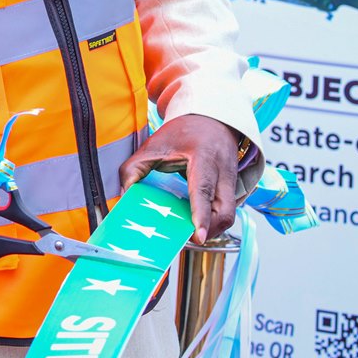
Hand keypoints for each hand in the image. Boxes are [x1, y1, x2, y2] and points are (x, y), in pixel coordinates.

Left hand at [119, 113, 241, 242]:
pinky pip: (227, 212)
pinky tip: (196, 222)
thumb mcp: (154, 144)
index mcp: (203, 157)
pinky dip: (213, 222)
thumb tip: (124, 194)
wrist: (212, 119)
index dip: (201, 214)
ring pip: (228, 215)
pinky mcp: (232, 188)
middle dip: (208, 230)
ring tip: (189, 233)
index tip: (198, 235)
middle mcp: (222, 170)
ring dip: (211, 228)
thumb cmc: (183, 132)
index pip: (203, 188)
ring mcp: (231, 180)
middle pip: (224, 210)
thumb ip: (135, 167)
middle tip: (187, 238)